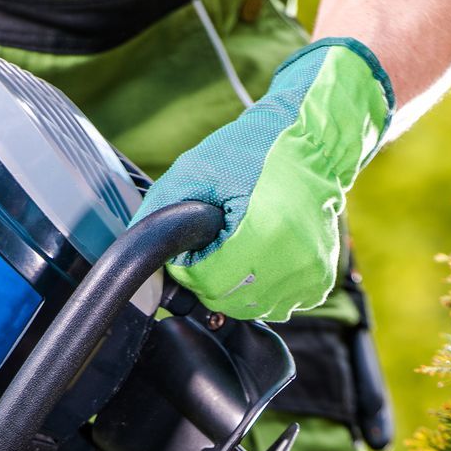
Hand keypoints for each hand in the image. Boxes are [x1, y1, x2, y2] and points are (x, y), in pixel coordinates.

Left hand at [133, 39, 393, 321]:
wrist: (312, 141)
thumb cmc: (252, 150)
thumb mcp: (194, 171)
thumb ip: (158, 212)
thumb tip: (132, 253)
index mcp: (259, 234)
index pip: (204, 282)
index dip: (189, 266)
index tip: (196, 243)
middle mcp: (288, 261)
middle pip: (225, 301)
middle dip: (210, 277)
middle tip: (219, 241)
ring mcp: (307, 276)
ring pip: (250, 309)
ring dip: (236, 287)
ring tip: (242, 245)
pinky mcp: (319, 282)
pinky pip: (277, 305)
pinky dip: (263, 289)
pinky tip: (263, 255)